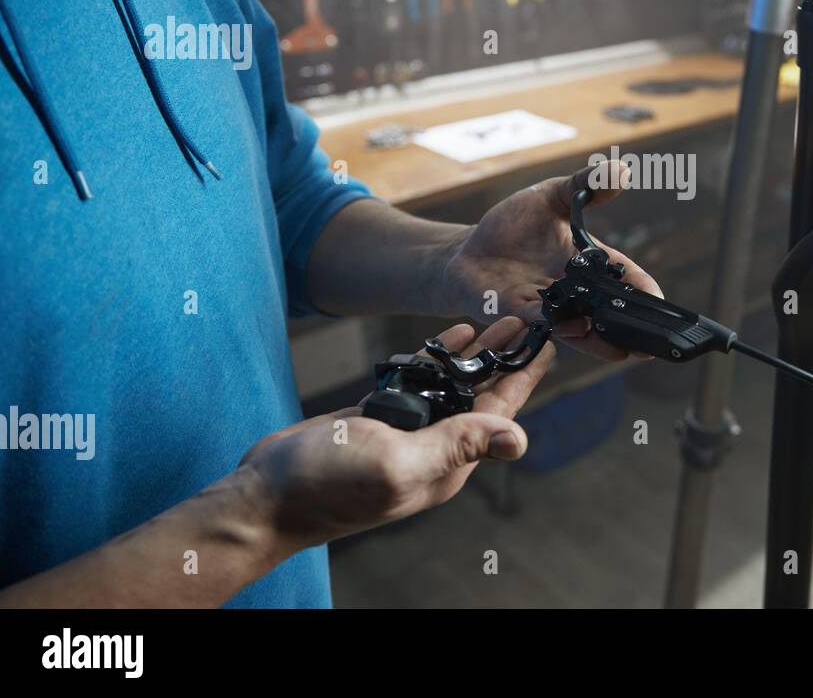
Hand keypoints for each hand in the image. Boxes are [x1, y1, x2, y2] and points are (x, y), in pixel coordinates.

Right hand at [238, 318, 552, 552]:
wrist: (263, 496)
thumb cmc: (324, 486)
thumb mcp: (398, 463)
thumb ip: (456, 446)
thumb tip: (518, 440)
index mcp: (449, 463)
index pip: (501, 414)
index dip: (525, 377)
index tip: (549, 342)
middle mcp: (436, 449)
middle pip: (484, 395)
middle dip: (508, 357)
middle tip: (529, 316)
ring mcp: (408, 433)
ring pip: (455, 386)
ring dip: (479, 353)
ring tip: (501, 318)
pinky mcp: (381, 419)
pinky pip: (423, 383)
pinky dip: (440, 357)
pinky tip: (455, 335)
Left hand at [441, 161, 662, 359]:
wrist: (467, 249)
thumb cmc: (513, 224)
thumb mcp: (551, 196)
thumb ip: (585, 186)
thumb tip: (622, 169)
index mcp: (588, 263)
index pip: (624, 279)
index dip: (645, 291)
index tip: (659, 302)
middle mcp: (572, 291)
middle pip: (607, 314)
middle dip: (630, 331)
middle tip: (649, 344)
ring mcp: (546, 307)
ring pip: (578, 329)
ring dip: (598, 340)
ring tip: (620, 348)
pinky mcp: (515, 314)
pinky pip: (539, 323)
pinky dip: (556, 326)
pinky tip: (571, 327)